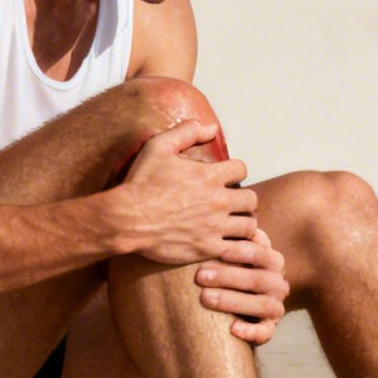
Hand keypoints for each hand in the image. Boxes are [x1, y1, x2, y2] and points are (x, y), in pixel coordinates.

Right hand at [119, 120, 256, 264]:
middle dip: (244, 200)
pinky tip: (229, 243)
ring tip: (233, 224)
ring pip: (249, 226)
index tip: (226, 178)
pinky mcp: (208, 248)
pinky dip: (238, 247)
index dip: (235, 172)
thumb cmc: (141, 183)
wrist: (126, 219)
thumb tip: (212, 128)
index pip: (241, 170)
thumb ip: (187, 132)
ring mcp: (214, 227)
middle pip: (251, 199)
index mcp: (209, 176)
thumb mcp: (158, 147)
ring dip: (243, 223)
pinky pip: (238, 249)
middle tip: (233, 203)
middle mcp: (217, 201)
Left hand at [197, 227, 287, 344]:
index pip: (259, 251)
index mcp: (270, 259)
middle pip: (258, 278)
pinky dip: (251, 331)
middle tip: (200, 276)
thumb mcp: (224, 253)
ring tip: (205, 298)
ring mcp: (275, 305)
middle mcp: (277, 281)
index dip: (240, 250)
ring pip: (263, 303)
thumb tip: (200, 216)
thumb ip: (223, 238)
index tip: (217, 248)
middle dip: (229, 276)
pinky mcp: (269, 328)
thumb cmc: (222, 269)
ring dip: (234, 300)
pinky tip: (232, 328)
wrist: (229, 303)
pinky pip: (266, 332)